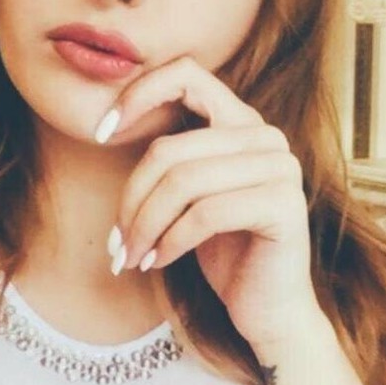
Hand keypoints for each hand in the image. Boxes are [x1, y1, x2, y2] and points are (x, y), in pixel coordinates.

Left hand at [96, 55, 326, 353]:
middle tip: (117, 243)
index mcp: (242, 121)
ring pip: (183, 182)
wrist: (269, 310)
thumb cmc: (224, 252)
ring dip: (145, 226)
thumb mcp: (189, 197)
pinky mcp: (284, 205)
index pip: (186, 74)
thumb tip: (108, 126)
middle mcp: (266, 136)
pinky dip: (171, 241)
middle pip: (170, 149)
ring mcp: (280, 167)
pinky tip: (158, 262)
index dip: (138, 95)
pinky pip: (206, 214)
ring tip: (132, 258)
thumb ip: (170, 158)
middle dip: (131, 200)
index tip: (101, 134)